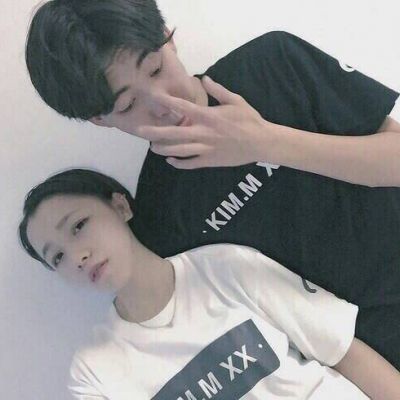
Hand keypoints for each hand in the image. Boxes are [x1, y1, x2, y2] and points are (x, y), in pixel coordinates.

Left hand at [137, 76, 274, 168]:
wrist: (261, 143)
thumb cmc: (249, 120)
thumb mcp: (236, 100)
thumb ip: (218, 90)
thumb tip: (204, 78)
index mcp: (208, 116)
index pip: (182, 108)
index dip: (166, 102)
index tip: (153, 97)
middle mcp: (203, 133)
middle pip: (174, 133)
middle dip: (155, 132)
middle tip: (140, 130)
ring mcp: (206, 149)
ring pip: (179, 151)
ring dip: (164, 149)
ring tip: (152, 147)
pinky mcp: (210, 161)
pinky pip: (190, 164)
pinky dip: (179, 163)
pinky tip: (170, 161)